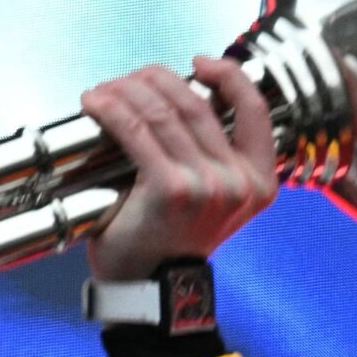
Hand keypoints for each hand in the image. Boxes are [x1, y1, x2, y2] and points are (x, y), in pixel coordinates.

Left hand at [80, 55, 279, 281]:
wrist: (151, 292)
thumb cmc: (172, 244)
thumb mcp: (215, 201)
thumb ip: (214, 156)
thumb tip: (184, 97)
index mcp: (259, 181)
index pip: (254, 107)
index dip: (227, 74)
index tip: (200, 64)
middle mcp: (239, 182)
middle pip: (197, 103)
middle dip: (158, 80)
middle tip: (132, 80)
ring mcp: (207, 185)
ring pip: (165, 111)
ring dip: (129, 90)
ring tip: (107, 90)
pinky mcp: (170, 188)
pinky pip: (137, 131)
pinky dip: (112, 109)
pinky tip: (96, 103)